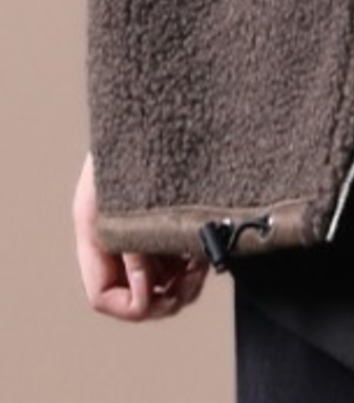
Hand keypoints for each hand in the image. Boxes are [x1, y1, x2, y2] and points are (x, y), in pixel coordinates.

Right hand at [73, 150, 209, 321]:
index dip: (131, 304)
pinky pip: (177, 257)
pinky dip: (192, 260)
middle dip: (165, 295)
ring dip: (183, 280)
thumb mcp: (131, 192)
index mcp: (97, 230)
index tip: (163, 289)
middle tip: (194, 279)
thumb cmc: (145, 135)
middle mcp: (118, 236)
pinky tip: (206, 244)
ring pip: (160, 280)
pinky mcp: (167, 218)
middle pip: (134, 294)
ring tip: (202, 261)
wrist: (161, 98)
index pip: (102, 294)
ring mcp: (143, 229)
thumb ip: (135, 243)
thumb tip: (144, 294)